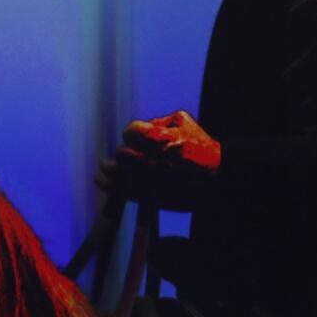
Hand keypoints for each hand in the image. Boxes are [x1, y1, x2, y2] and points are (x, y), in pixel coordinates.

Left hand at [96, 110, 220, 211]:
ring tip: (105, 167)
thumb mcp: (183, 122)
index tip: (135, 137)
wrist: (215, 177)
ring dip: (112, 168)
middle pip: (122, 153)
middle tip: (130, 154)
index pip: (130, 132)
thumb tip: (142, 127)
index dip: (132, 133)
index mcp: (159, 139)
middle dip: (125, 152)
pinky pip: (120, 190)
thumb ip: (159, 120)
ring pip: (117, 172)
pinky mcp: (148, 195)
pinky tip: (102, 179)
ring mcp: (148, 179)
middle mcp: (151, 159)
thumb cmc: (199, 147)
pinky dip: (109, 184)